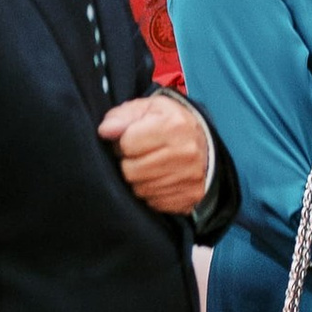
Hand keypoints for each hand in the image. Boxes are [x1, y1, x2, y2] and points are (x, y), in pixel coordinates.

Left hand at [100, 92, 212, 215]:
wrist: (205, 144)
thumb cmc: (172, 124)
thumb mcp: (149, 108)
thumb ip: (123, 116)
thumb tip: (105, 131)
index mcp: (173, 125)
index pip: (126, 143)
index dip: (124, 141)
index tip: (133, 138)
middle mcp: (184, 152)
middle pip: (131, 170)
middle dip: (129, 162)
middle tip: (140, 154)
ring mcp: (189, 177)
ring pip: (140, 189)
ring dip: (139, 179)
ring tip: (151, 165)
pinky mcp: (190, 197)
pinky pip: (154, 202)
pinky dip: (152, 192)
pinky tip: (160, 178)